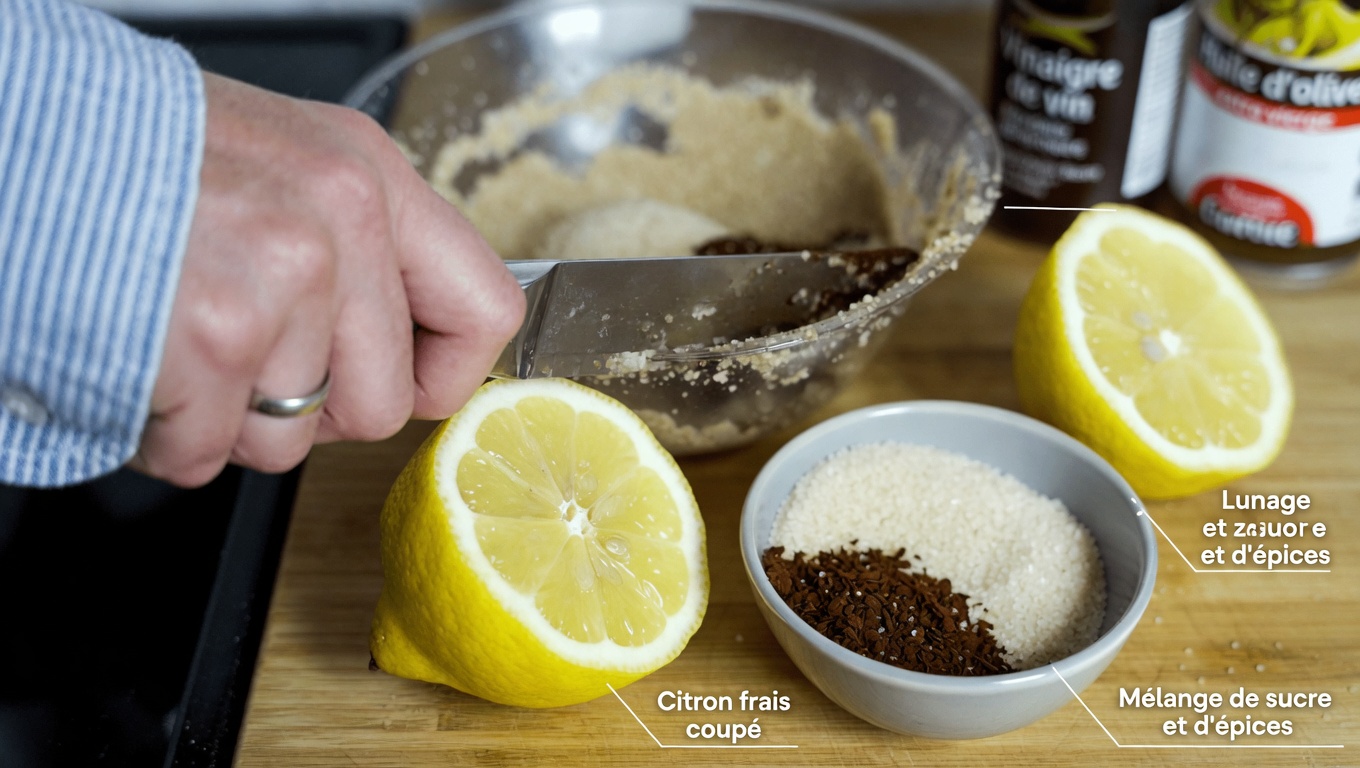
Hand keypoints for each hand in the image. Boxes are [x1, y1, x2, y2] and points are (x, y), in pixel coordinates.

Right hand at [131, 73, 524, 486]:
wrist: (5, 135)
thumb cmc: (123, 155)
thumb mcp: (274, 164)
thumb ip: (351, 248)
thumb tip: (402, 345)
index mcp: (369, 173)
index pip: (488, 310)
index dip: (441, 376)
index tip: (403, 384)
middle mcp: (340, 216)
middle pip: (382, 405)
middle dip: (305, 409)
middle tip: (239, 353)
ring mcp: (281, 276)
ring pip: (291, 441)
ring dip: (222, 417)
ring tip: (172, 336)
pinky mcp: (212, 334)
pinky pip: (211, 454)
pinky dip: (162, 432)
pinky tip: (136, 358)